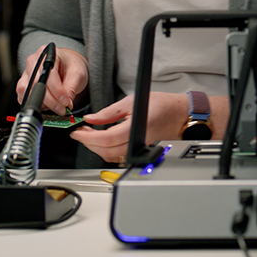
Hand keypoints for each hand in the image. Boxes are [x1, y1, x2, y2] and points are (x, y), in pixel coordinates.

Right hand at [14, 45, 88, 114]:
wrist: (66, 65)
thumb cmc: (71, 66)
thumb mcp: (78, 74)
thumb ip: (71, 87)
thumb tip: (66, 103)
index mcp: (48, 54)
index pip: (49, 74)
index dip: (57, 91)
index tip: (66, 102)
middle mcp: (34, 61)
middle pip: (36, 83)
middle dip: (51, 100)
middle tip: (63, 109)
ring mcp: (26, 73)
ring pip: (26, 91)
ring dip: (41, 103)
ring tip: (56, 108)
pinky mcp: (24, 84)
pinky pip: (22, 96)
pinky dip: (33, 104)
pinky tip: (47, 106)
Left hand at [70, 92, 187, 163]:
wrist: (180, 115)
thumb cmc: (163, 106)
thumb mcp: (132, 101)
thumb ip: (109, 112)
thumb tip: (91, 118)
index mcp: (136, 128)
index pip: (106, 138)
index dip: (88, 137)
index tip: (77, 132)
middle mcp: (138, 142)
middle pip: (106, 151)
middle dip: (89, 143)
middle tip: (79, 132)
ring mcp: (139, 149)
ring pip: (112, 156)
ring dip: (96, 147)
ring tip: (88, 134)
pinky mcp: (139, 151)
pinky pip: (119, 155)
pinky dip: (106, 149)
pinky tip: (101, 139)